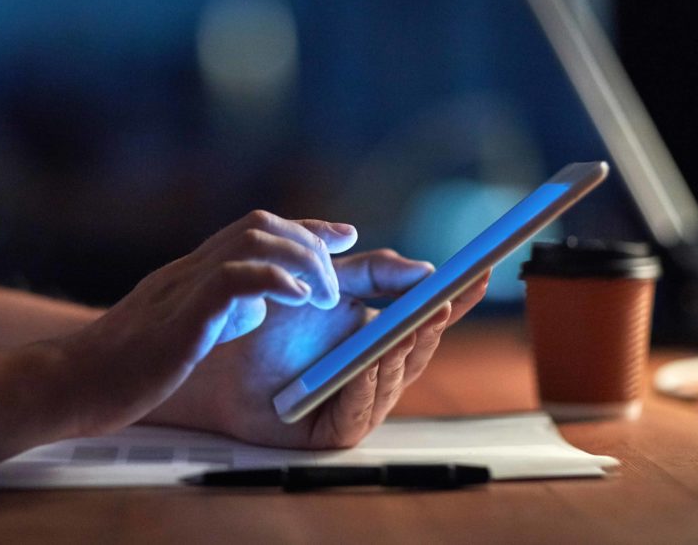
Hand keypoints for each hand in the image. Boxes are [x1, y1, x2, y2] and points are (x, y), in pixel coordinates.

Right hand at [58, 210, 358, 435]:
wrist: (70, 384)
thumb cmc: (124, 367)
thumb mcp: (181, 328)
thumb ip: (218, 309)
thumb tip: (257, 303)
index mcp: (192, 273)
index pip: (255, 231)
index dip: (304, 228)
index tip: (340, 235)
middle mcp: (190, 269)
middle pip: (260, 225)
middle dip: (309, 242)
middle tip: (337, 277)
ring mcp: (183, 288)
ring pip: (252, 241)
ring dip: (300, 261)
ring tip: (322, 296)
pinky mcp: (179, 318)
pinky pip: (233, 280)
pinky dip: (275, 282)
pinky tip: (299, 300)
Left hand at [143, 249, 489, 448]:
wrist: (218, 351)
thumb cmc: (271, 320)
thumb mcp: (329, 283)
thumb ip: (373, 272)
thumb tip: (423, 267)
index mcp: (380, 336)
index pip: (427, 318)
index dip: (455, 299)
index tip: (479, 274)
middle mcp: (375, 371)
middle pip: (417, 349)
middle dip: (432, 324)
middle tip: (443, 298)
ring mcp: (357, 401)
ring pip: (393, 379)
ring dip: (403, 350)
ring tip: (412, 322)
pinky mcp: (333, 431)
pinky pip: (359, 411)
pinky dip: (366, 384)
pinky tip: (369, 361)